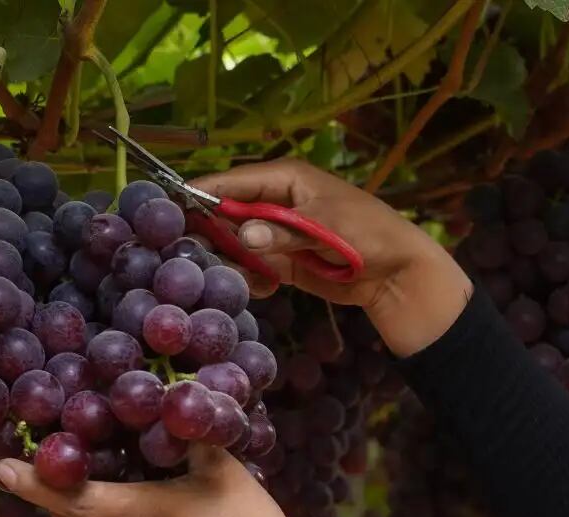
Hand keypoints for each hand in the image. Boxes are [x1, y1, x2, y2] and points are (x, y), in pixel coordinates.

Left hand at [0, 448, 354, 516]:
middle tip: (13, 466)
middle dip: (40, 492)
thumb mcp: (224, 470)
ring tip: (65, 474)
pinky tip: (124, 499)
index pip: (70, 497)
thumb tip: (170, 393)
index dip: (33, 481)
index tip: (0, 465)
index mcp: (138, 514)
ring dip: (73, 505)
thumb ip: (191, 432)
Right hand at [186, 159, 473, 356]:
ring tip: (227, 275)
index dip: (202, 192)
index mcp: (286, 178)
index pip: (233, 180)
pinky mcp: (285, 261)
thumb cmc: (369, 236)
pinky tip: (262, 288)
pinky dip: (252, 278)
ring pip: (237, 243)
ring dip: (231, 260)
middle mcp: (276, 201)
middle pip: (227, 213)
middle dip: (212, 233)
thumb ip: (284, 232)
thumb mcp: (326, 229)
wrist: (399, 275)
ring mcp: (279, 233)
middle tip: (189, 254)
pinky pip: (254, 267)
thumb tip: (244, 234)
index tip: (169, 207)